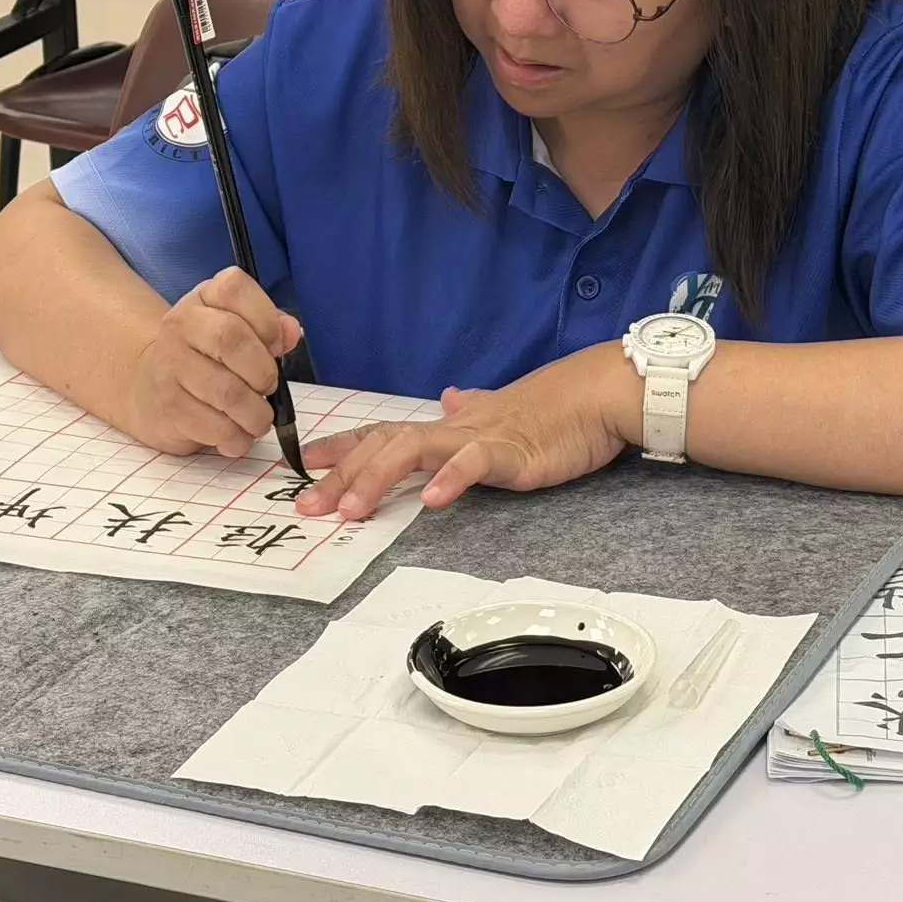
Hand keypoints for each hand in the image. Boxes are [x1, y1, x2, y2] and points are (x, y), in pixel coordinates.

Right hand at [124, 268, 302, 456]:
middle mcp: (181, 324)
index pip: (234, 287)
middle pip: (231, 339)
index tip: (276, 346)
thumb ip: (271, 328)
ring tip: (259, 419)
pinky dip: (237, 438)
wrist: (149, 385)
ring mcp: (169, 365)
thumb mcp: (238, 329)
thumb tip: (292, 332)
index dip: (265, 318)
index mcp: (205, 297)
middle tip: (268, 388)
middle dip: (263, 372)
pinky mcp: (167, 406)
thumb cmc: (208, 356)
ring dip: (256, 414)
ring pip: (227, 391)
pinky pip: (215, 427)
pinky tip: (238, 435)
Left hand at [296, 344, 635, 519]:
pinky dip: (452, 478)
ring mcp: (480, 438)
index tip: (305, 463)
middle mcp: (454, 427)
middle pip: (386, 445)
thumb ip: (471, 410)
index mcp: (450, 425)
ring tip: (351, 509)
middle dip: (342, 474)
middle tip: (306, 506)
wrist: (597, 392)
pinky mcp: (512, 451)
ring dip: (379, 478)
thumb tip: (450, 397)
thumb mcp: (501, 412)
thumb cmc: (554, 409)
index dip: (344, 446)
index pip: (386, 432)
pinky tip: (433, 501)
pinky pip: (476, 463)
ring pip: (416, 450)